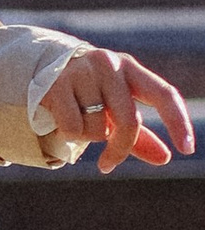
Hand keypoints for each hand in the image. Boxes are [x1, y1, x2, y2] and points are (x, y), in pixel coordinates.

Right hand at [46, 48, 194, 174]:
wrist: (42, 71)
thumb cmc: (90, 94)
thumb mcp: (115, 109)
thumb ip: (139, 135)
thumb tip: (165, 158)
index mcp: (130, 68)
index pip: (164, 94)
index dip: (178, 122)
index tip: (187, 149)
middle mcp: (109, 64)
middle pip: (129, 121)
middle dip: (119, 149)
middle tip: (107, 165)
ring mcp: (82, 72)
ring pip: (98, 129)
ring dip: (88, 136)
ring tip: (78, 121)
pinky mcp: (56, 85)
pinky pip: (73, 129)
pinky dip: (69, 135)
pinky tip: (61, 121)